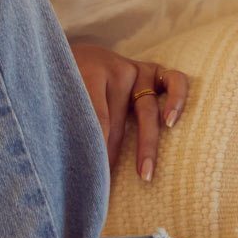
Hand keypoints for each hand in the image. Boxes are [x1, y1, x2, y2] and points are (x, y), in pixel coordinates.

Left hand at [68, 42, 188, 182]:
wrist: (78, 52)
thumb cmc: (68, 81)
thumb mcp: (60, 94)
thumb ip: (69, 119)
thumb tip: (74, 164)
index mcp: (87, 72)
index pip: (95, 117)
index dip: (96, 147)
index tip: (93, 174)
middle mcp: (115, 69)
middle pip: (117, 120)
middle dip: (113, 154)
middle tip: (108, 185)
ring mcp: (138, 69)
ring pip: (146, 110)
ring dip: (145, 145)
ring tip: (145, 174)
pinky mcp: (156, 70)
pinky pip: (176, 81)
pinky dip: (177, 101)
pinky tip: (170, 124)